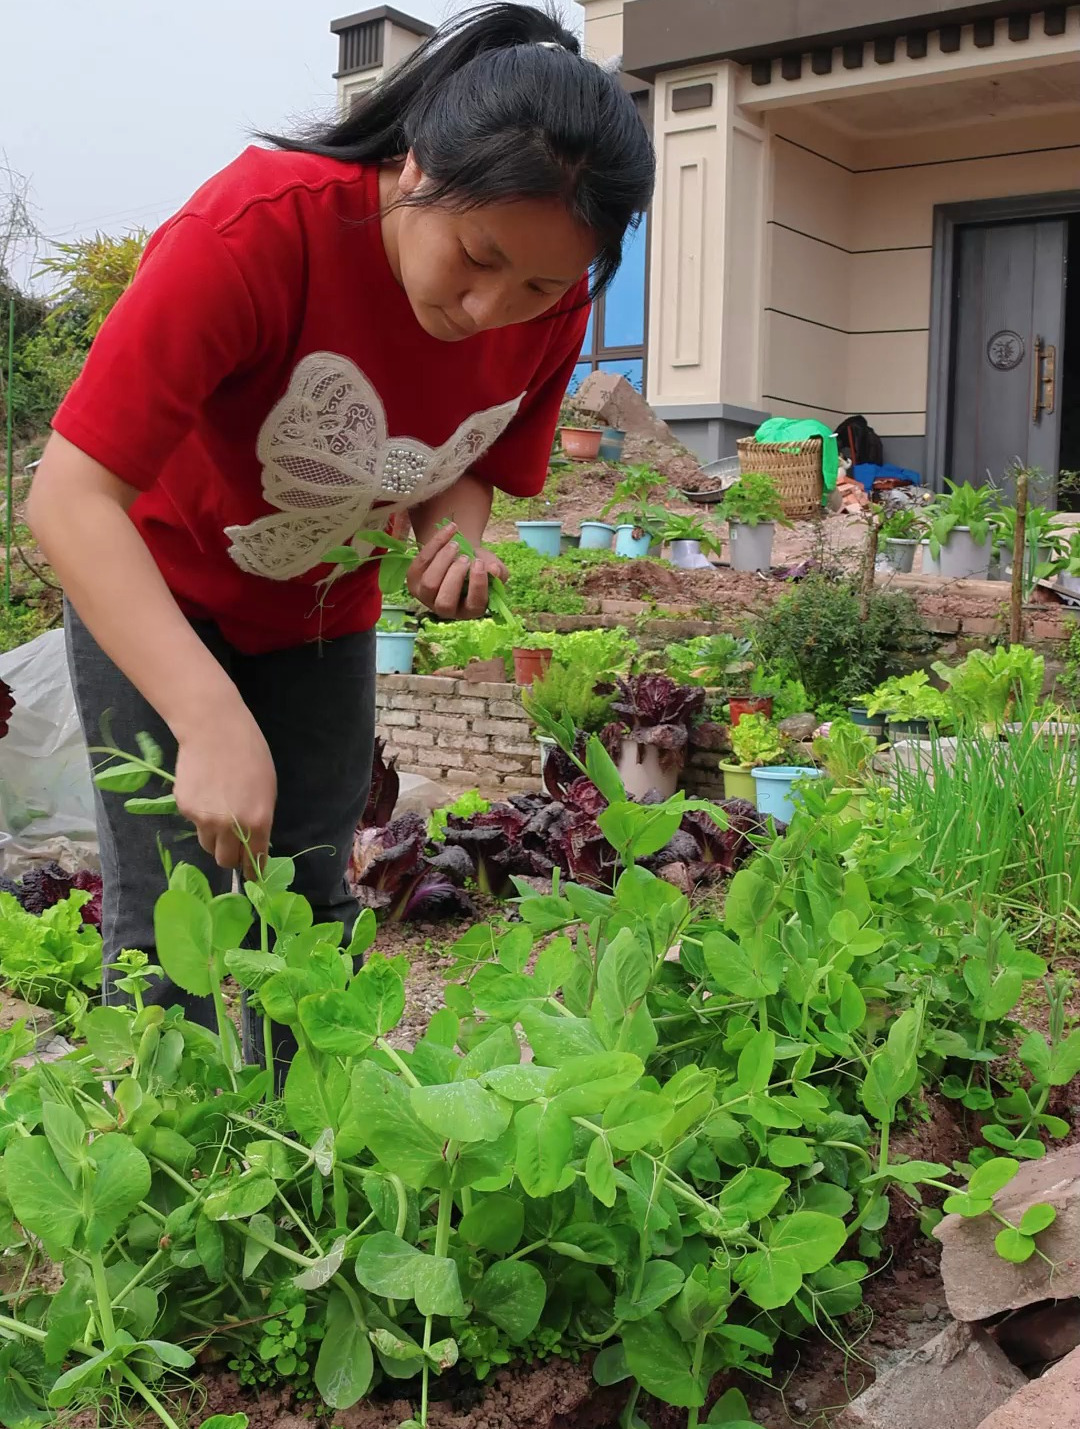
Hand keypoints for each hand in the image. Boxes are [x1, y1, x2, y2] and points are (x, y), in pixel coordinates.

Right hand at [173, 702, 276, 873]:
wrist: (214, 730)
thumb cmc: (249, 753)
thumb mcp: (267, 788)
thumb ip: (260, 818)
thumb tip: (254, 840)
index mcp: (257, 822)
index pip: (254, 860)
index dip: (252, 870)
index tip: (251, 876)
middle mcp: (231, 827)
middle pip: (225, 860)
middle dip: (230, 857)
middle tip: (232, 846)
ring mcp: (204, 820)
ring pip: (207, 844)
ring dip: (214, 837)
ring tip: (218, 812)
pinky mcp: (185, 809)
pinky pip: (193, 823)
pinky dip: (199, 815)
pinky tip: (204, 791)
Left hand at [406, 522, 508, 618]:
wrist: (459, 552)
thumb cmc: (478, 565)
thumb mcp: (493, 567)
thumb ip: (498, 572)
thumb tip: (492, 570)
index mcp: (469, 609)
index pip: (474, 604)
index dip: (477, 585)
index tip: (479, 563)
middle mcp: (445, 609)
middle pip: (445, 601)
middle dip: (456, 576)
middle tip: (465, 556)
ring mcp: (426, 597)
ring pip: (429, 584)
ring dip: (443, 561)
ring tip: (455, 544)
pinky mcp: (413, 580)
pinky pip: (421, 563)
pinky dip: (435, 543)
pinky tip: (451, 530)